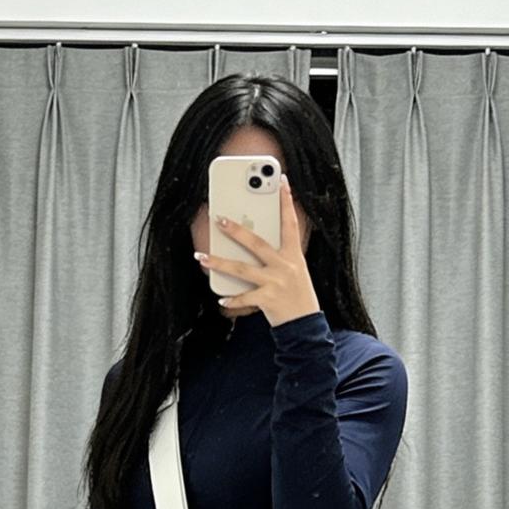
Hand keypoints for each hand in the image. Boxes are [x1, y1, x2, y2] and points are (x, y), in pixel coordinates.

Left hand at [193, 174, 320, 329]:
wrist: (305, 326)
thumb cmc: (297, 296)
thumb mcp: (294, 271)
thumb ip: (278, 255)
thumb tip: (252, 241)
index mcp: (293, 255)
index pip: (290, 223)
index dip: (286, 201)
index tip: (282, 182)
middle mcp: (285, 266)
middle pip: (257, 242)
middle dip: (236, 230)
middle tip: (219, 218)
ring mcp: (276, 282)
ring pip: (242, 269)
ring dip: (220, 263)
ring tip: (202, 257)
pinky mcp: (269, 300)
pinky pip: (245, 297)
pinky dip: (232, 298)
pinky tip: (220, 298)